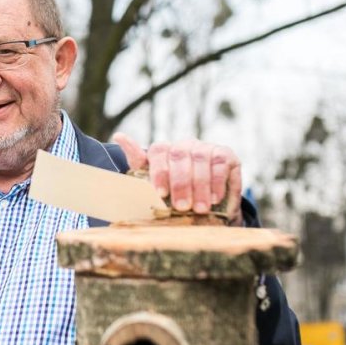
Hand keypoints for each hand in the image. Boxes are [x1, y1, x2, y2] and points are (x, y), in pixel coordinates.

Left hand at [112, 132, 243, 225]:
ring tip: (199, 208)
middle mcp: (184, 145)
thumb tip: (119, 136)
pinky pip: (220, 163)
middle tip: (181, 207)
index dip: (159, 172)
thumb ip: (137, 163)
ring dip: (200, 186)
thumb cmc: (175, 196)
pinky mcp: (226, 154)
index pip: (158, 151)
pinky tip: (215, 198)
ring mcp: (205, 147)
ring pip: (200, 158)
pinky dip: (217, 181)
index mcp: (164, 150)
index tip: (160, 194)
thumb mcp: (153, 186)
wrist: (206, 207)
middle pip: (179, 155)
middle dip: (180, 183)